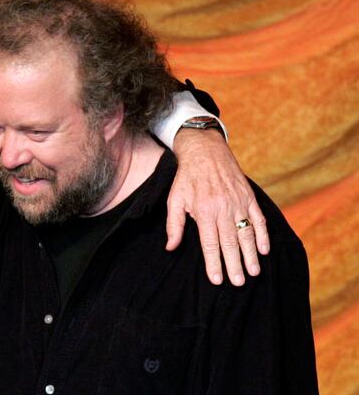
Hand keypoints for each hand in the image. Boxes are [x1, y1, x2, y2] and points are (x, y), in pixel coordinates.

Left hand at [166, 129, 269, 285]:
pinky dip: (262, 235)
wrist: (205, 151)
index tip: (217, 280)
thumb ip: (173, 226)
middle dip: (234, 264)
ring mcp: (238, 202)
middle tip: (238, 283)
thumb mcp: (174, 200)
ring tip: (253, 272)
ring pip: (246, 233)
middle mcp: (223, 208)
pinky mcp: (248, 197)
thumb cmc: (187, 179)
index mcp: (204, 211)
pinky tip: (264, 250)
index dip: (214, 263)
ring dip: (251, 254)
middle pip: (230, 242)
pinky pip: (258, 219)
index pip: (210, 243)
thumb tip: (170, 248)